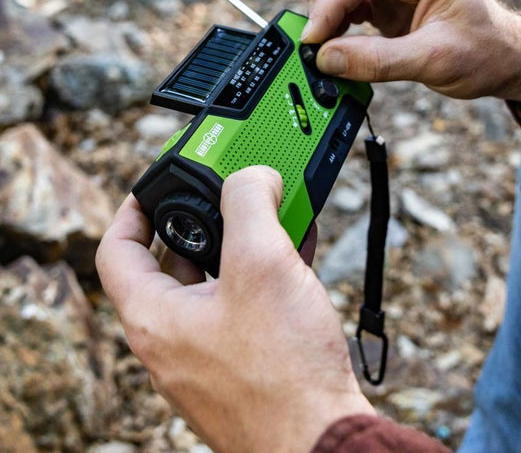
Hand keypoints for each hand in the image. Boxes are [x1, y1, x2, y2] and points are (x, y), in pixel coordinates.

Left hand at [96, 166, 373, 452]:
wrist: (320, 439)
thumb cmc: (282, 369)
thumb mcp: (260, 262)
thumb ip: (249, 203)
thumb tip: (254, 176)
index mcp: (156, 317)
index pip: (118, 249)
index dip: (133, 208)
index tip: (155, 185)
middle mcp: (175, 340)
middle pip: (174, 263)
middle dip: (206, 222)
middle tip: (230, 197)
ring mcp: (209, 355)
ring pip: (217, 283)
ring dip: (244, 246)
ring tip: (275, 220)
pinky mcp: (244, 365)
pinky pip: (246, 304)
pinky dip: (264, 274)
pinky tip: (297, 254)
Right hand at [302, 0, 520, 101]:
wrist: (506, 61)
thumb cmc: (484, 55)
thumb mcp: (433, 61)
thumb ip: (377, 61)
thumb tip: (326, 59)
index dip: (331, 1)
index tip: (315, 37)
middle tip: (316, 27)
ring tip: (327, 36)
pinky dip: (340, 13)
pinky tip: (342, 36)